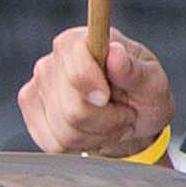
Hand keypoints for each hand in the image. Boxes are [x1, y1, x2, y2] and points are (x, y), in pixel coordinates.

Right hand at [16, 22, 175, 158]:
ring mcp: (37, 89)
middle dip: (107, 120)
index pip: (74, 65)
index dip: (92, 86)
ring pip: (66, 131)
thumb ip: (135, 70)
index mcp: (79, 42)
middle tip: (123, 112)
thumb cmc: (142, 95)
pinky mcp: (32, 115)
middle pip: (73, 109)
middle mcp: (51, 62)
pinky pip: (55, 144)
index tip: (107, 96)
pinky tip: (94, 131)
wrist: (130, 118)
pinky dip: (82, 145)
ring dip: (99, 134)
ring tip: (112, 121)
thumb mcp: (153, 82)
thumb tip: (115, 51)